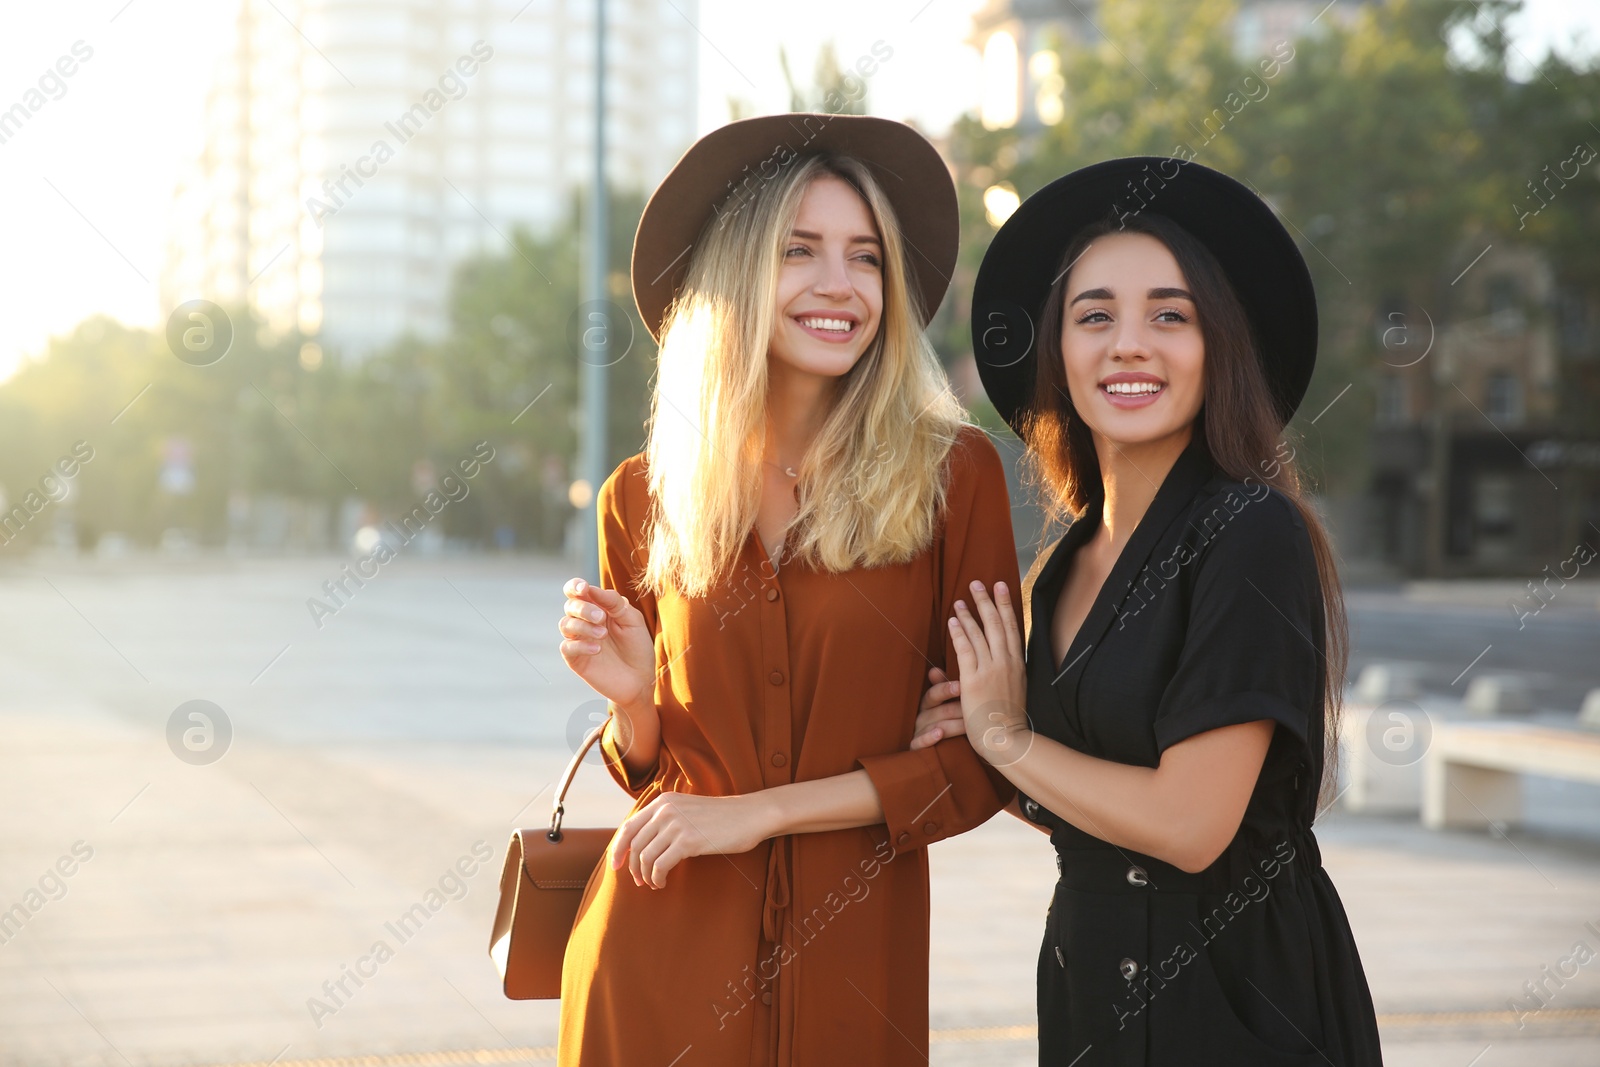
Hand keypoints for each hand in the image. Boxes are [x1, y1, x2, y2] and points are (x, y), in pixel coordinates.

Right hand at [557, 577, 653, 711]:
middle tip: (601, 617)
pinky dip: (580, 645)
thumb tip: (592, 589)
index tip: (584, 589)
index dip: (575, 586)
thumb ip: (614, 603)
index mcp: (598, 607)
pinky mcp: (576, 659)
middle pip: (570, 606)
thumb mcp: (632, 620)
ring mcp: (579, 640)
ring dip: (583, 626)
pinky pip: (567, 647)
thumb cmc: (637, 647)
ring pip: (565, 624)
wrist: (641, 679)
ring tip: (603, 635)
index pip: (577, 591)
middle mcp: (585, 622)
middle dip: (584, 609)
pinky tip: (597, 649)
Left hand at [609, 791, 771, 888]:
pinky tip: (662, 883)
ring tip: (653, 883)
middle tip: (638, 881)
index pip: (629, 826)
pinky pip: (660, 866)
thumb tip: (645, 844)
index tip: (616, 865)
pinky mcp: (688, 841)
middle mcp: (665, 810)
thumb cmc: (722, 818)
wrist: (749, 815)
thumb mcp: (688, 810)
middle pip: (635, 844)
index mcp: (663, 801)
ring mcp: (676, 824)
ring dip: (645, 875)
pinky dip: (657, 878)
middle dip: (632, 866)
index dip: (618, 848)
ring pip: (646, 857)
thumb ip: (667, 820)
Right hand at [909, 666, 964, 749]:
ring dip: (952, 725)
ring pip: (935, 726)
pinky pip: (919, 742)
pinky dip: (929, 737)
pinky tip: (939, 734)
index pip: (934, 693)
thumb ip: (944, 688)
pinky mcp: (916, 746)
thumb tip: (935, 670)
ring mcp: (918, 731)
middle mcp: (922, 716)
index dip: (946, 689)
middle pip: (939, 710)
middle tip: (973, 709)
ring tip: (967, 725)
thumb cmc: (946, 722)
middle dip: (957, 709)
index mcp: (928, 703)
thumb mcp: (946, 704)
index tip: (960, 686)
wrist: (941, 752)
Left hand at [947, 580, 1030, 767]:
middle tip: (978, 583)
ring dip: (969, 614)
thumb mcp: (1014, 689)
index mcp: (1018, 664)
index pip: (1012, 627)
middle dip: (987, 601)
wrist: (1007, 739)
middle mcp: (1007, 662)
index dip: (1006, 606)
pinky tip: (953, 620)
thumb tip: (1001, 656)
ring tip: (960, 600)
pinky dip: (959, 633)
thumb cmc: (1008, 719)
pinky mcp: (974, 679)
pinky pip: (966, 649)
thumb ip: (1007, 671)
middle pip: (996, 624)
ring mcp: (991, 669)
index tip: (1002, 587)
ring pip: (980, 633)